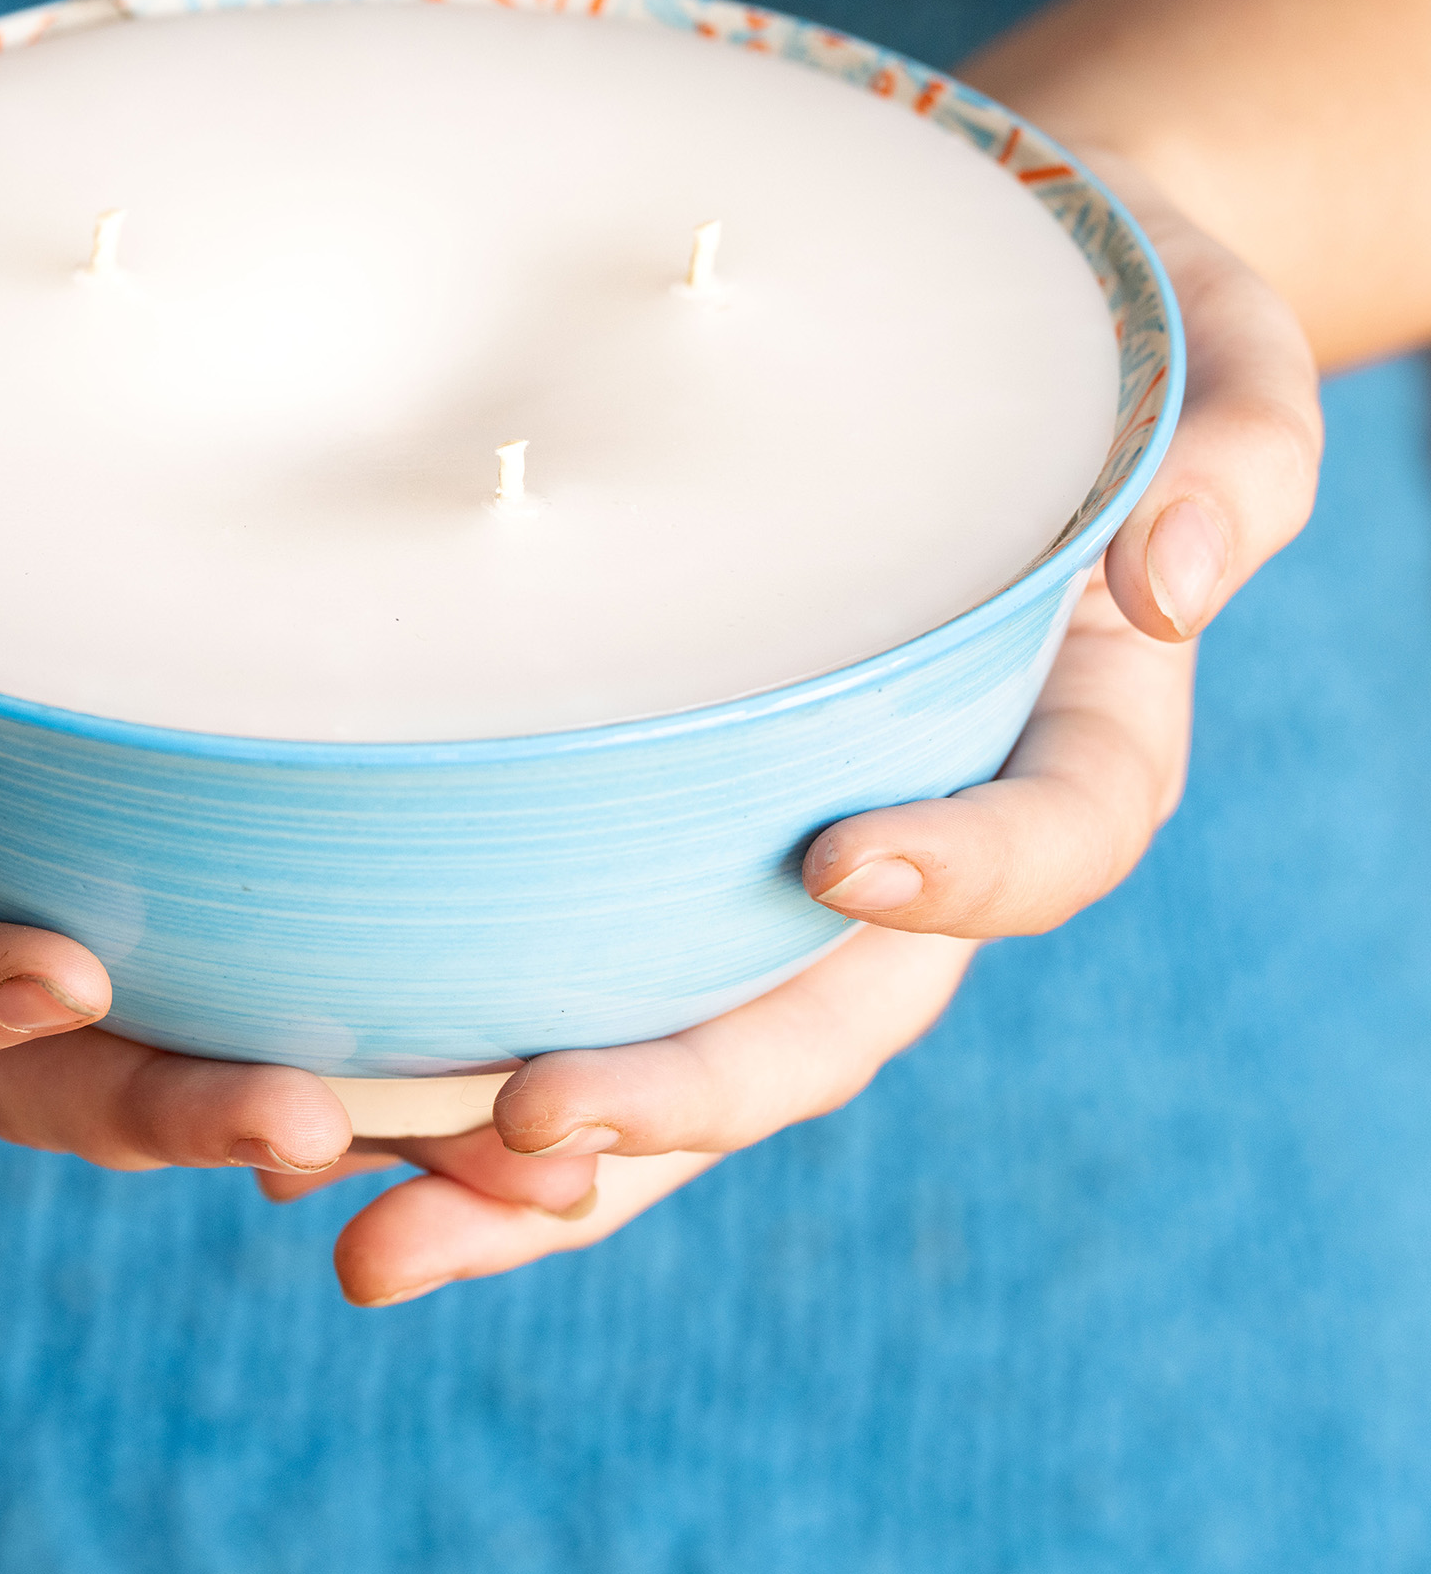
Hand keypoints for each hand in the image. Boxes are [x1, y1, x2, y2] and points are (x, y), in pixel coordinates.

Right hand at [0, 255, 360, 1180]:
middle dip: (144, 1100)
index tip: (63, 970)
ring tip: (403, 1123)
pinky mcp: (92, 850)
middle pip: (3, 1054)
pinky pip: (182, 965)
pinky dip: (283, 1016)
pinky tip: (417, 1046)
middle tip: (299, 1125)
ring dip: (242, 1096)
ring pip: (109, 1050)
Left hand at [259, 163, 1323, 1303]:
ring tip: (376, 1241)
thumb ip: (1235, 456)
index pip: (1051, 839)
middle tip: (523, 1133)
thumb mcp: (1208, 352)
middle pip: (821, 1020)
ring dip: (535, 1171)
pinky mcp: (661, 846)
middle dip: (682, 1095)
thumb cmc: (1089, 335)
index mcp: (1068, 742)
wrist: (964, 332)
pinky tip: (338, 1137)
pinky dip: (467, 1080)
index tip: (839, 862)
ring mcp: (776, 867)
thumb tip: (1172, 582)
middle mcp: (917, 842)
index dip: (966, 872)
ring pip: (679, 1054)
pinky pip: (583, 978)